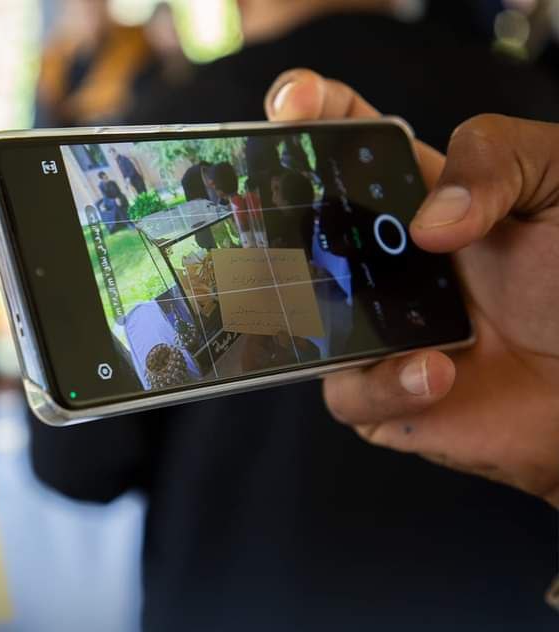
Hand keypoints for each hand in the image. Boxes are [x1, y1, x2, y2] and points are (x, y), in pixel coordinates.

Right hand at [264, 68, 558, 505]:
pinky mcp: (382, 395)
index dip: (309, 111)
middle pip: (295, 227)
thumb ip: (496, 161)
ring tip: (410, 330)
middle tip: (282, 220)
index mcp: (416, 197)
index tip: (293, 105)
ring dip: (330, 319)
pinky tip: (435, 371)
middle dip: (267, 219)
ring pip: (302, 319)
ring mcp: (374, 327)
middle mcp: (382, 261)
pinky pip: (349, 392)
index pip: (345, 139)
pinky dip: (386, 385)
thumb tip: (425, 222)